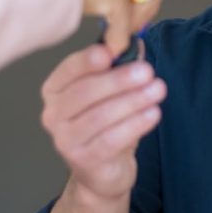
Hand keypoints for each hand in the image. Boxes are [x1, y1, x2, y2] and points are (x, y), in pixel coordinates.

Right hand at [40, 45, 166, 201]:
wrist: (103, 170)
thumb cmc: (106, 124)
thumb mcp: (112, 92)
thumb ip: (121, 65)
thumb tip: (138, 43)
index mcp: (55, 90)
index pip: (68, 70)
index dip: (87, 60)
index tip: (110, 53)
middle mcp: (53, 114)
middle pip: (85, 92)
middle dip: (119, 80)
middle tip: (147, 71)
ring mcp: (65, 140)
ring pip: (100, 116)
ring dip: (132, 101)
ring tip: (158, 90)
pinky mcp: (84, 161)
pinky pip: (110, 140)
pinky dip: (135, 125)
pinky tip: (153, 113)